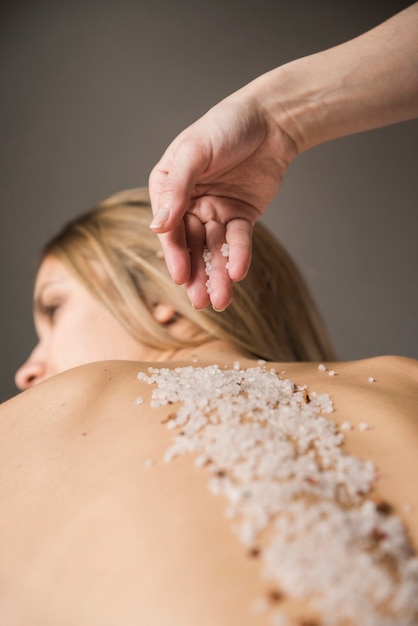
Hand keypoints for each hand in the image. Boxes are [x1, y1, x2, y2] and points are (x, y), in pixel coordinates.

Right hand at [149, 94, 296, 310]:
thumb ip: (176, 188)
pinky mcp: (241, 216)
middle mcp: (190, 203)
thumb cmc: (226, 125)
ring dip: (216, 274)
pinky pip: (238, 241)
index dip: (175, 254)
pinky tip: (238, 273)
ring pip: (213, 249)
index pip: (170, 227)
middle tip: (201, 302)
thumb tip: (157, 225)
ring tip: (220, 301)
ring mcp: (215, 211)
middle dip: (196, 273)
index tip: (181, 278)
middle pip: (191, 244)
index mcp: (170, 187)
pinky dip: (238, 256)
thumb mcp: (194, 151)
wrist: (272, 119)